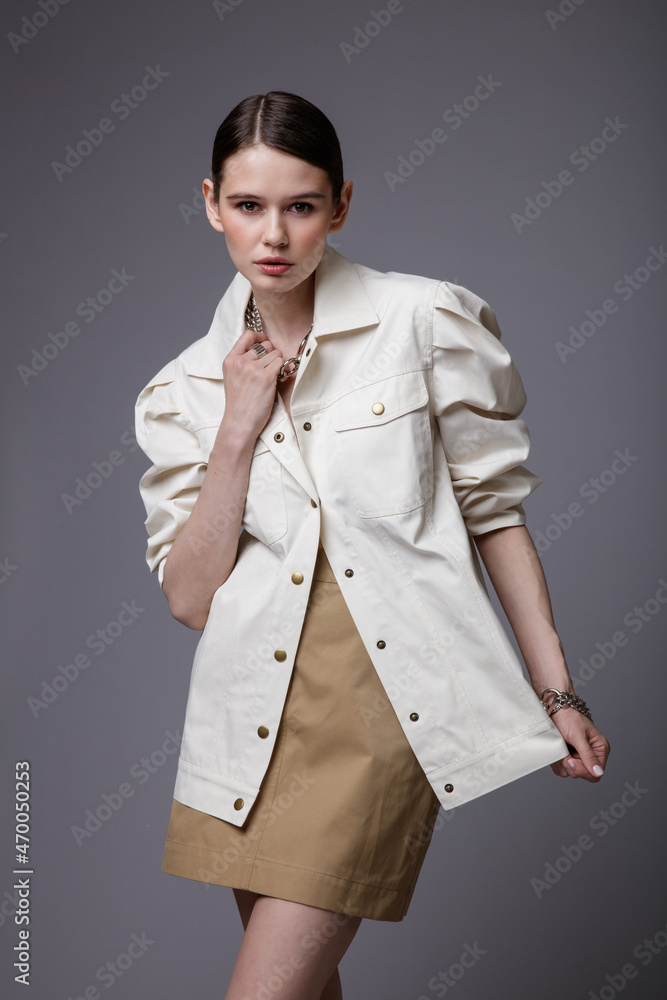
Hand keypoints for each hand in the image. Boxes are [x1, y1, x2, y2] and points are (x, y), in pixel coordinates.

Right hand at [219, 328, 284, 443]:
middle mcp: (240, 361)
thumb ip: (242, 362)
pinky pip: (281, 363)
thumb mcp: (232, 377)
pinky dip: (282, 370)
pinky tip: (276, 380)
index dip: (260, 337)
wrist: (240, 422)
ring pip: (276, 354)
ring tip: (271, 377)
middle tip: (270, 367)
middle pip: (265, 344)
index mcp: (230, 360)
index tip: (265, 343)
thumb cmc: (239, 403)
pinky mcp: (266, 377)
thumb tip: (261, 349)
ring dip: (278, 364)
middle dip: (271, 354)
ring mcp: (253, 369)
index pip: (247, 335)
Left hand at [548, 707, 610, 781]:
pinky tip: (557, 749)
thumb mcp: (578, 736)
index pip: (596, 773)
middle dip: (571, 765)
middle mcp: (591, 756)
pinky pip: (561, 769)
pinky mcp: (567, 758)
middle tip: (564, 751)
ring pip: (570, 773)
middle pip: (582, 775)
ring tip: (561, 747)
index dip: (583, 770)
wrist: (554, 709)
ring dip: (562, 762)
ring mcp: (578, 758)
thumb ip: (588, 755)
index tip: (570, 760)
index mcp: (600, 749)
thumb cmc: (569, 717)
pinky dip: (556, 761)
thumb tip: (598, 772)